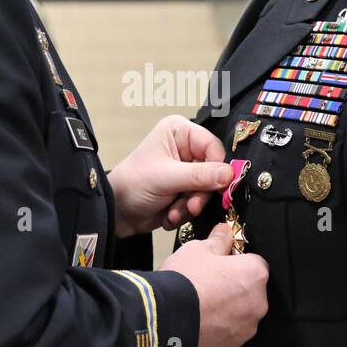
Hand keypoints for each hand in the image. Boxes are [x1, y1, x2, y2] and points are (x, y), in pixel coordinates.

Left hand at [109, 115, 232, 237]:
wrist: (117, 213)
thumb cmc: (131, 184)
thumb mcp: (166, 178)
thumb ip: (199, 175)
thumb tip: (228, 173)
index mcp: (179, 132)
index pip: (213, 146)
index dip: (217, 167)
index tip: (218, 186)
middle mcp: (185, 148)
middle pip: (214, 170)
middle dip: (200, 192)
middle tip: (190, 205)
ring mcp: (186, 170)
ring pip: (208, 189)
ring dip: (192, 204)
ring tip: (174, 211)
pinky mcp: (186, 189)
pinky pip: (200, 201)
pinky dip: (186, 211)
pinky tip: (170, 214)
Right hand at [161, 223, 268, 346]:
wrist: (166, 319)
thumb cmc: (185, 280)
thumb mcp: (198, 249)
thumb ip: (218, 240)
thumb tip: (225, 231)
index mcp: (255, 274)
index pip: (254, 262)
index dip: (235, 261)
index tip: (218, 264)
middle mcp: (258, 303)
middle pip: (249, 289)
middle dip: (232, 286)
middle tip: (206, 284)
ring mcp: (246, 328)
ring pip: (240, 313)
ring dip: (226, 309)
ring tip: (200, 305)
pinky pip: (229, 332)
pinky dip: (218, 327)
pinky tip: (199, 321)